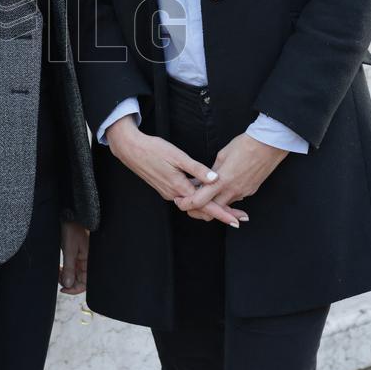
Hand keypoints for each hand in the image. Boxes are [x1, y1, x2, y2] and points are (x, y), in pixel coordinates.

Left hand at [59, 221, 88, 293]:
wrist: (71, 216)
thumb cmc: (72, 230)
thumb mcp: (69, 250)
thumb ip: (69, 268)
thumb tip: (68, 285)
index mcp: (89, 261)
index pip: (85, 283)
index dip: (74, 289)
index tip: (62, 289)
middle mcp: (87, 262)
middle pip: (79, 281)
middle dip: (68, 282)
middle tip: (58, 276)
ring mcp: (82, 259)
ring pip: (75, 275)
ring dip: (65, 276)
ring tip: (57, 270)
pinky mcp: (77, 255)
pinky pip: (73, 268)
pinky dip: (65, 270)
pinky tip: (60, 267)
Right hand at [105, 115, 244, 227]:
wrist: (131, 149)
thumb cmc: (154, 150)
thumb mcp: (178, 156)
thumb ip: (197, 169)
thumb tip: (215, 179)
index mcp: (179, 187)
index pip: (206, 205)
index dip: (223, 213)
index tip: (236, 220)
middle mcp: (174, 194)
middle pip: (201, 209)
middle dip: (221, 213)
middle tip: (239, 215)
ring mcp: (169, 192)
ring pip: (193, 204)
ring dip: (210, 206)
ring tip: (228, 206)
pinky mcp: (166, 187)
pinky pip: (186, 198)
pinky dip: (198, 199)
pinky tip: (206, 192)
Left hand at [174, 133, 288, 216]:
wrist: (269, 145)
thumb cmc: (245, 145)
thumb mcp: (222, 155)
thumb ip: (212, 170)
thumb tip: (204, 179)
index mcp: (221, 181)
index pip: (199, 200)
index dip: (187, 204)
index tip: (180, 201)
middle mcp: (232, 190)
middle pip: (211, 211)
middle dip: (199, 210)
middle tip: (190, 204)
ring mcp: (243, 192)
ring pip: (224, 206)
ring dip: (214, 203)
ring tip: (205, 194)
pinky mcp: (251, 191)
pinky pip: (235, 199)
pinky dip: (226, 198)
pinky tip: (222, 189)